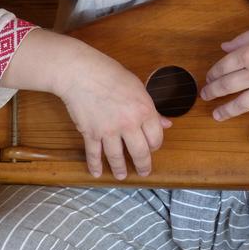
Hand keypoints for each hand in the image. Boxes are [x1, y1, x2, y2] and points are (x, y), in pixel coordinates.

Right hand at [53, 43, 171, 179]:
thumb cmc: (111, 74)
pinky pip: (94, 154)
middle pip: (140, 152)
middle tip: (144, 172)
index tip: (152, 148)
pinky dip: (95, 165)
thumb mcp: (138, 88)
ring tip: (122, 176)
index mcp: (144, 111)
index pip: (156, 138)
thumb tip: (166, 123)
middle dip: (143, 165)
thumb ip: (152, 110)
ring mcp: (108, 131)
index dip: (155, 145)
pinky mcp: (91, 133)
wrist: (82, 73)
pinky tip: (97, 173)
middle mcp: (128, 124)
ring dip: (120, 169)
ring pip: (117, 157)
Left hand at [200, 13, 248, 146]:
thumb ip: (242, 39)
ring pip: (241, 104)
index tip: (210, 77)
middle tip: (205, 96)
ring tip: (217, 115)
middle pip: (227, 86)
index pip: (223, 66)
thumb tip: (223, 47)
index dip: (213, 73)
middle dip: (213, 92)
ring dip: (226, 111)